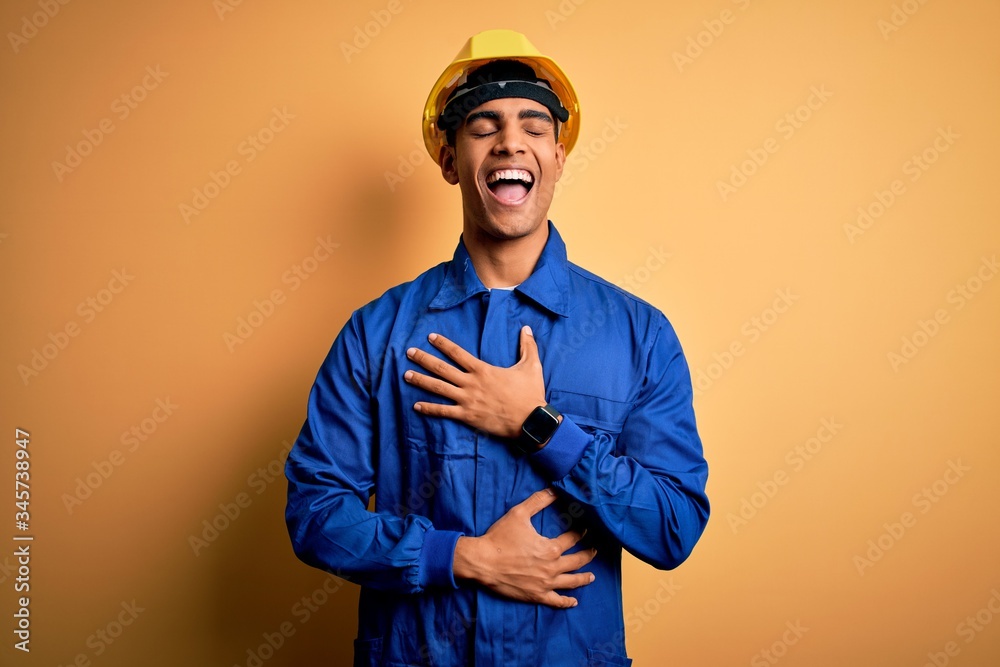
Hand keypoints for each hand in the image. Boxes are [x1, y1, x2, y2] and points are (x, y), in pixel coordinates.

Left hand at [404, 326, 544, 438]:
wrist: (531, 421)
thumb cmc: (530, 393)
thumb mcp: (531, 366)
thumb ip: (527, 346)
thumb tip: (526, 328)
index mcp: (483, 370)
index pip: (458, 353)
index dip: (443, 344)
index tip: (430, 337)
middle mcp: (471, 383)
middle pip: (442, 369)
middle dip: (424, 359)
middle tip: (409, 352)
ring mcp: (467, 400)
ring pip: (439, 388)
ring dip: (421, 381)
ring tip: (406, 375)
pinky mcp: (467, 416)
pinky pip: (444, 412)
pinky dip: (429, 409)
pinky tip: (416, 405)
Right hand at [452, 489, 596, 608]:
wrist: (483, 562)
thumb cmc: (500, 537)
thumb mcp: (519, 513)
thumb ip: (538, 500)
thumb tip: (554, 489)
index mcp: (550, 548)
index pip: (572, 539)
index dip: (580, 533)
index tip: (585, 530)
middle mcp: (552, 567)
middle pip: (577, 561)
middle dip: (588, 554)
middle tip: (594, 550)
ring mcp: (545, 584)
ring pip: (571, 582)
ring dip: (584, 578)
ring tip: (592, 576)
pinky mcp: (536, 596)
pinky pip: (556, 601)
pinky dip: (567, 602)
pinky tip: (574, 602)